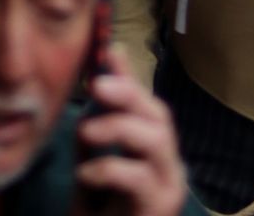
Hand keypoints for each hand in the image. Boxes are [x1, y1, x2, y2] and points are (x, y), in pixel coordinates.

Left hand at [75, 50, 190, 215]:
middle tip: (94, 87)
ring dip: (118, 127)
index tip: (107, 53)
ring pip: (156, 140)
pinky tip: (86, 172)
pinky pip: (140, 179)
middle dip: (127, 95)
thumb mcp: (94, 160)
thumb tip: (103, 67)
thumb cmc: (101, 213)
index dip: (129, 78)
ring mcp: (168, 188)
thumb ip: (100, 122)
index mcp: (156, 151)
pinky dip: (110, 167)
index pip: (150, 103)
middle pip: (159, 116)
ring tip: (84, 132)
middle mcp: (169, 166)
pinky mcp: (159, 208)